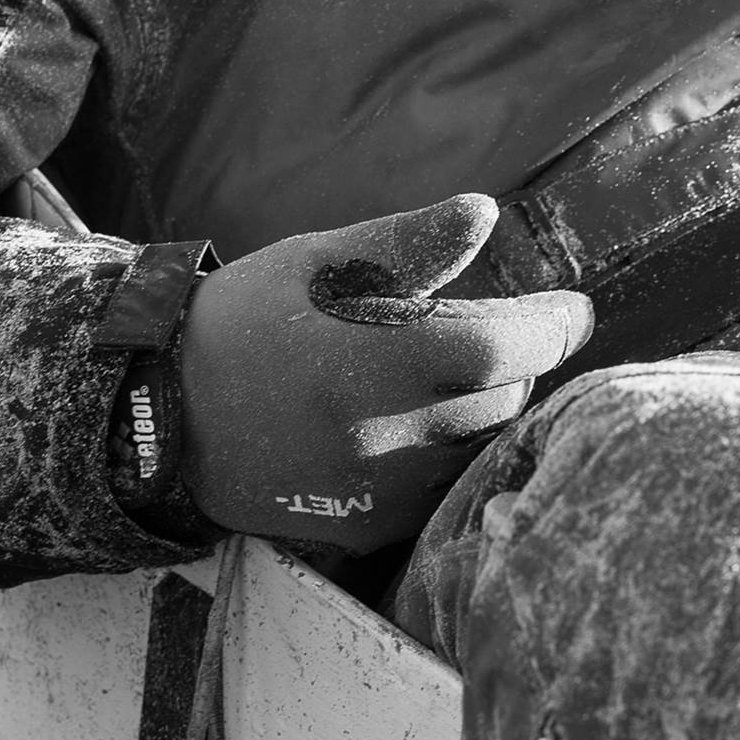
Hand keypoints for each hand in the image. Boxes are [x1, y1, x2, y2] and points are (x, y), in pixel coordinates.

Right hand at [176, 193, 593, 550]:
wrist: (167, 410)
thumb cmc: (250, 318)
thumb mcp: (323, 260)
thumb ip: (411, 242)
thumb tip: (485, 213)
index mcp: (389, 358)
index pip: (515, 347)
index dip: (556, 326)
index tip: (572, 309)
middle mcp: (395, 432)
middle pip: (504, 397)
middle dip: (510, 360)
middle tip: (485, 329)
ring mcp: (384, 489)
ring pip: (477, 446)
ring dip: (481, 410)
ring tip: (446, 377)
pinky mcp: (368, 526)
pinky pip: (440, 489)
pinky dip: (446, 454)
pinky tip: (416, 424)